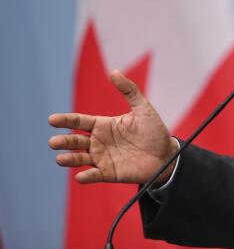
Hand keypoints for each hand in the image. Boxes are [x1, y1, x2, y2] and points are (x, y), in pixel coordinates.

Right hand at [48, 70, 178, 184]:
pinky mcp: (109, 172)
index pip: (79, 121)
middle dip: (63, 142)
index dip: (65, 120)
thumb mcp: (143, 108)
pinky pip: (94, 175)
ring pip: (79, 158)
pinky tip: (80, 177)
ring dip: (69, 159)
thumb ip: (129, 90)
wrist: (167, 154)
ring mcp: (102, 157)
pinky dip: (86, 177)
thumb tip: (114, 71)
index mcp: (103, 125)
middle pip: (75, 141)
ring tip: (60, 159)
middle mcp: (99, 141)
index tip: (52, 119)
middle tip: (53, 142)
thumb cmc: (154, 131)